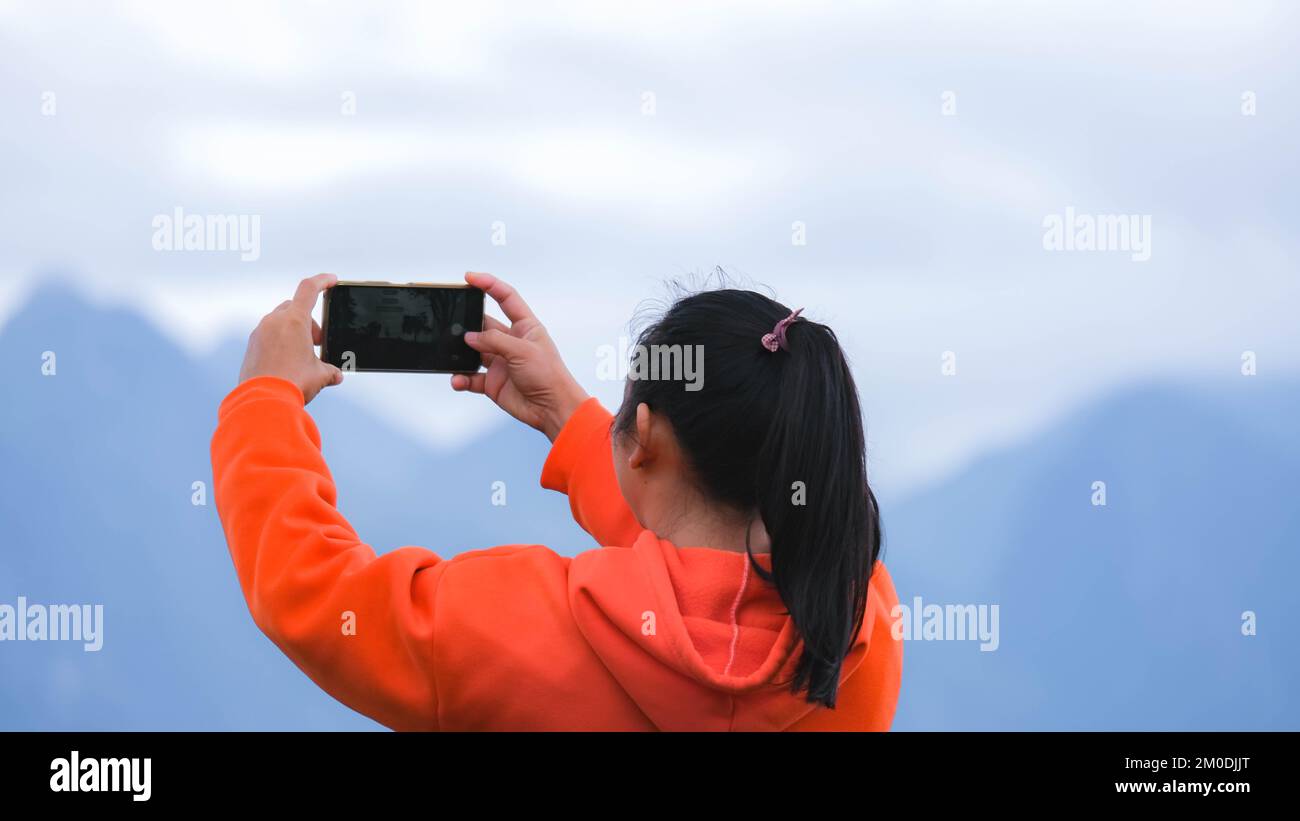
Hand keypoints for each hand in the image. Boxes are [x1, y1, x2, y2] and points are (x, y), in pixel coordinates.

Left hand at [238, 273, 343, 404]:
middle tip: (317, 341)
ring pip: (279, 322)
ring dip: (293, 332)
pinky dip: (280, 342)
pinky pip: (268, 336)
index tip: (332, 280)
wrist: (263, 401)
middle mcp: (274, 322)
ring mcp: (260, 333)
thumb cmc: (292, 383)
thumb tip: (335, 375)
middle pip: (294, 308)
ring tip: (302, 355)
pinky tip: (287, 363)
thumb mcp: (319, 375)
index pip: (309, 289)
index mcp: (294, 320)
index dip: (323, 281)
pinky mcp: (251, 347)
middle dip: (308, 321)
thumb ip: (330, 371)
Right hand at [451, 272, 588, 440]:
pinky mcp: (492, 382)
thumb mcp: (522, 350)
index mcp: (525, 327)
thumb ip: (494, 340)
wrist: (552, 409)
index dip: (489, 284)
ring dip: (460, 353)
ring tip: (451, 354)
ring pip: (473, 351)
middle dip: (467, 323)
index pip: (506, 298)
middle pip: (483, 324)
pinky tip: (457, 380)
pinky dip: (461, 378)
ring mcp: (500, 362)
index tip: (469, 277)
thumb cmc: (548, 376)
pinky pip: (470, 377)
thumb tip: (469, 337)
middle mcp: (511, 342)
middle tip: (452, 322)